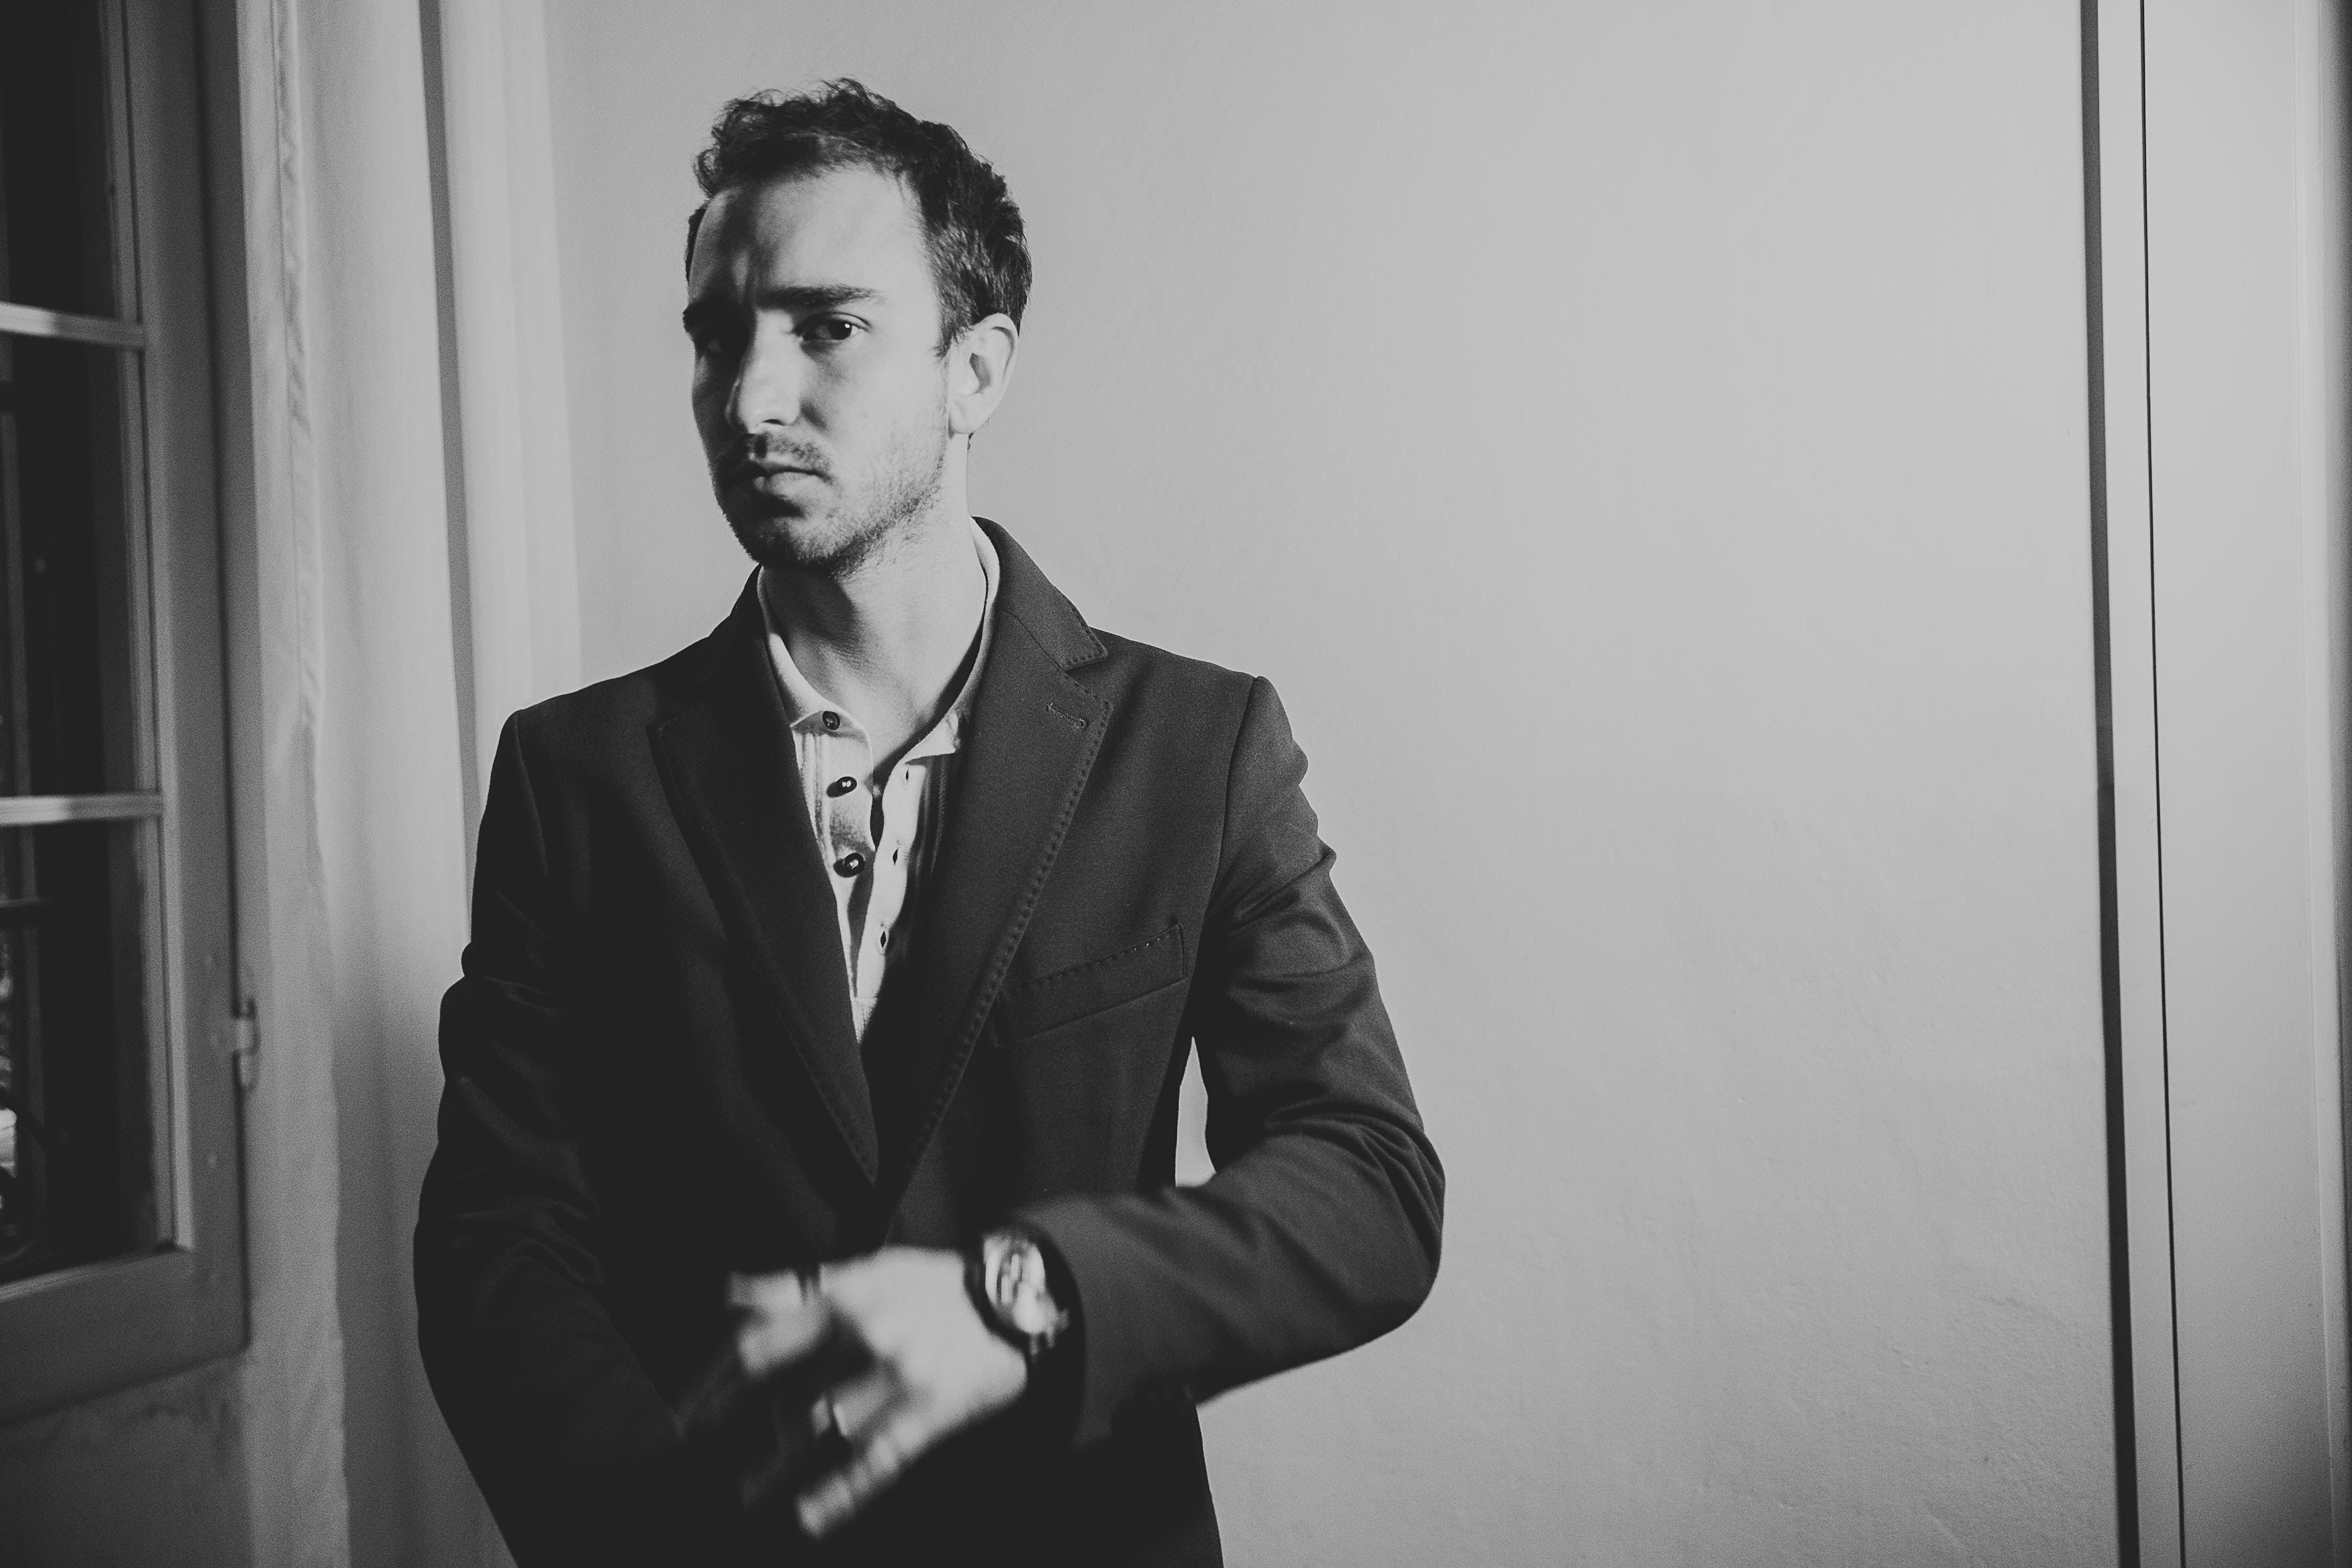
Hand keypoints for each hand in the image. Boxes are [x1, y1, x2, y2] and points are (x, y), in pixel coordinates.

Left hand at [729, 1247, 1027, 1537]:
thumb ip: (796, 1287)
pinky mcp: (926, 1417)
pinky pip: (876, 1462)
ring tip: (746, 1492)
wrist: (1011, 1300)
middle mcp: (865, 1341)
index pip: (761, 1346)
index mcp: (844, 1301)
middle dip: (742, 1428)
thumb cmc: (930, 1285)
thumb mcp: (866, 1269)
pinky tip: (808, 1517)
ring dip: (778, 1468)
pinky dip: (841, 1493)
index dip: (717, 1383)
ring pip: (822, 1434)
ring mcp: (896, 1384)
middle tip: (702, 1454)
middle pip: (785, 1398)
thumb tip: (732, 1293)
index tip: (688, 1413)